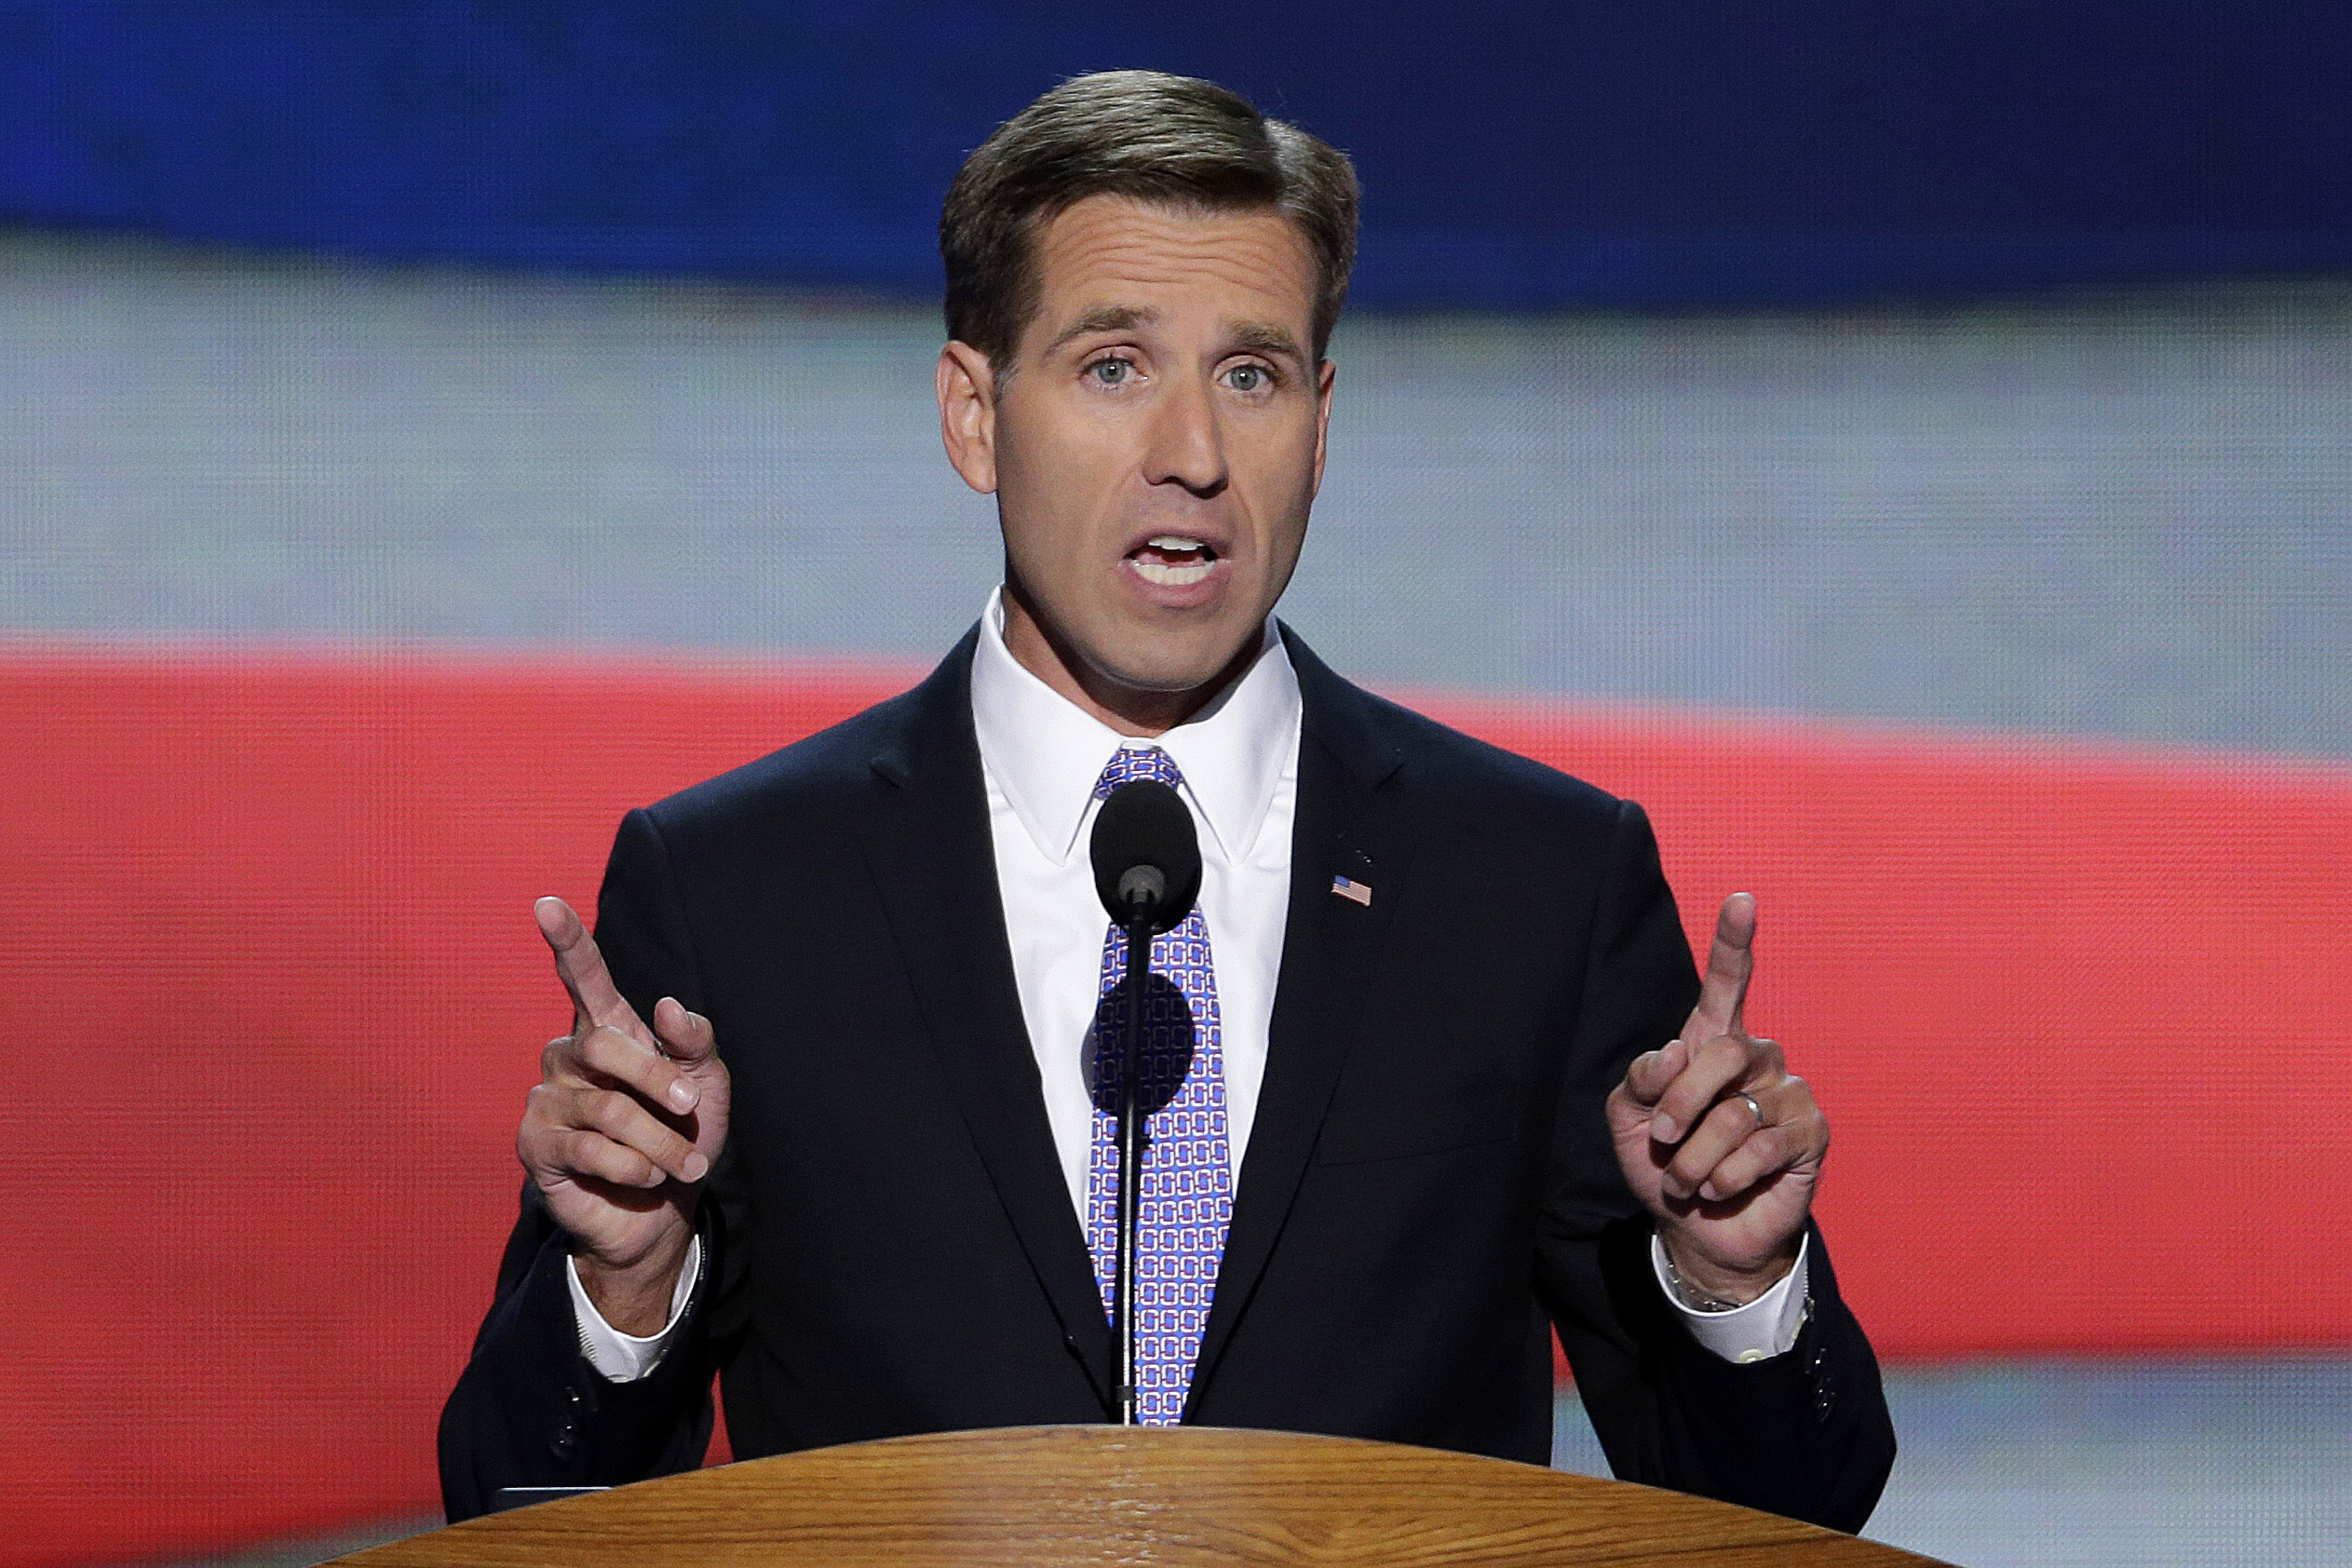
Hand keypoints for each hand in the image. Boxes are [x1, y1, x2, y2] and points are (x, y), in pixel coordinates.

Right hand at [517, 896, 729, 1331]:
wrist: (662, 1211)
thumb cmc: (682, 1136)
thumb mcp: (707, 1086)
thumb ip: (694, 1042)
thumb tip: (668, 1005)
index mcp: (609, 1030)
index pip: (584, 977)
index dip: (567, 940)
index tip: (546, 903)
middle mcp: (569, 1056)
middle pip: (604, 1044)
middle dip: (658, 1082)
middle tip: (694, 1114)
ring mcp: (546, 1099)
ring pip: (606, 1107)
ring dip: (660, 1142)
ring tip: (682, 1166)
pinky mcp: (535, 1145)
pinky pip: (588, 1149)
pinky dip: (632, 1166)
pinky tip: (644, 1178)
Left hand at [1606, 893, 1827, 1302]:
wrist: (1696, 1229)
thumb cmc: (1663, 1165)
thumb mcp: (1630, 1120)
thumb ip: (1640, 1081)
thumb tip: (1672, 1054)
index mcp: (1712, 1042)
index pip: (1727, 984)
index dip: (1733, 941)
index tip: (1741, 898)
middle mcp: (1756, 1058)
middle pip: (1723, 1051)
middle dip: (1681, 1103)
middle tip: (1663, 1141)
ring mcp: (1788, 1092)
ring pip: (1737, 1112)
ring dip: (1697, 1157)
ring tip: (1690, 1179)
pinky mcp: (1811, 1134)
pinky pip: (1763, 1146)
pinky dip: (1726, 1176)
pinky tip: (1720, 1188)